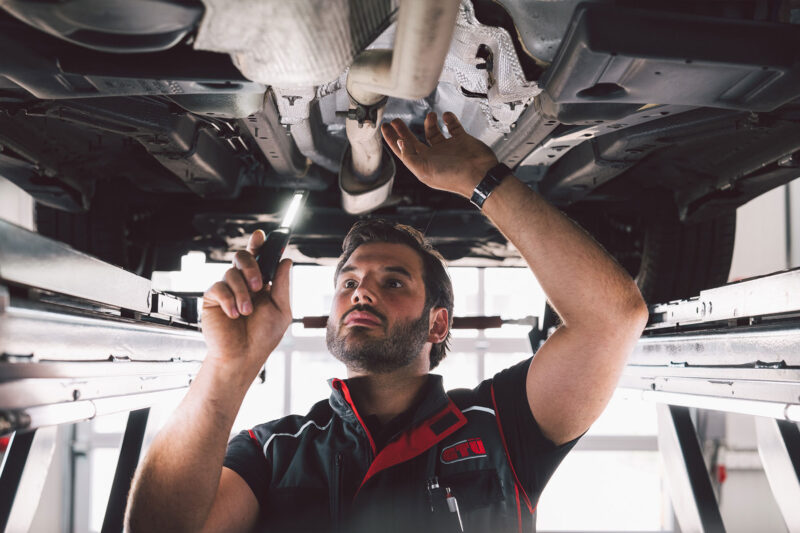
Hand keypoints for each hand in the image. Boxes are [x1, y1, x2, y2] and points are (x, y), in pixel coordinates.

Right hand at [201, 230, 291, 379]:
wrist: (242, 357)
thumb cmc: (261, 338)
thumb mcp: (281, 310)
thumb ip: (282, 285)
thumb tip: (286, 261)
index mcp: (260, 284)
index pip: (259, 258)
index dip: (258, 244)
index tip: (261, 235)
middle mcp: (243, 284)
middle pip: (242, 257)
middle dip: (252, 267)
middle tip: (259, 286)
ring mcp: (227, 290)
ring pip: (231, 273)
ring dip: (242, 292)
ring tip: (246, 312)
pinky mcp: (212, 299)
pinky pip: (218, 287)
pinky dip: (229, 300)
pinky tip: (234, 315)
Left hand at [381, 112, 498, 197]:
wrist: (481, 175)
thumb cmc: (454, 177)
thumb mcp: (424, 169)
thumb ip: (409, 156)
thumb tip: (400, 142)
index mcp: (423, 164)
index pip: (403, 150)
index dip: (392, 139)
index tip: (385, 127)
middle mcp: (434, 156)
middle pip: (414, 141)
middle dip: (404, 131)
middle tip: (396, 120)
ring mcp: (448, 148)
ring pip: (433, 132)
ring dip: (429, 122)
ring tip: (430, 115)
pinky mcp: (462, 140)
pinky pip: (453, 127)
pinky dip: (449, 119)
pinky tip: (446, 116)